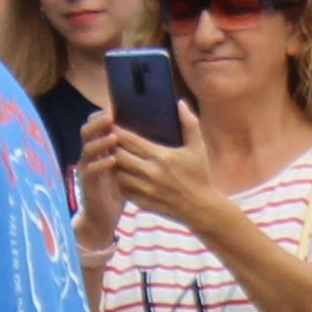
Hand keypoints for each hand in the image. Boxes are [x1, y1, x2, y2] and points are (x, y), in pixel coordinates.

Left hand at [80, 109, 219, 230]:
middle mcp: (151, 173)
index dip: (116, 130)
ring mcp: (146, 189)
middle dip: (111, 147)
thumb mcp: (198, 148)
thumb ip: (189, 123)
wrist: (202, 208)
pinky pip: (123, 190)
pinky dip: (119, 181)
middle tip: (109, 139)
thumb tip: (180, 102)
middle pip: (118, 156)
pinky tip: (122, 174)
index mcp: (161, 157)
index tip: (111, 124)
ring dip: (114, 164)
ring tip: (113, 156)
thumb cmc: (200, 175)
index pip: (130, 140)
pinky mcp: (143, 202)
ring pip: (117, 174)